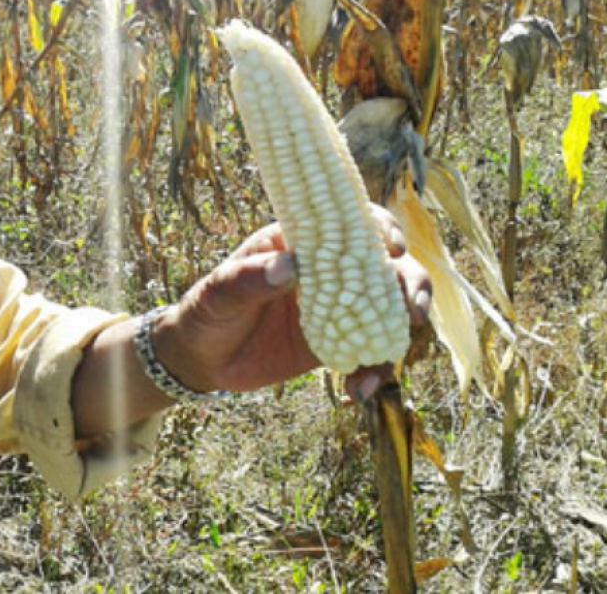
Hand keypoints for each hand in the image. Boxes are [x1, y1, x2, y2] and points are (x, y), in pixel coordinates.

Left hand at [152, 207, 431, 397]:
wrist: (201, 359)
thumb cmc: (206, 312)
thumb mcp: (218, 293)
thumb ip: (249, 278)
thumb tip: (290, 265)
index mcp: (299, 242)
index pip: (351, 221)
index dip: (380, 229)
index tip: (392, 249)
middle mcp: (326, 270)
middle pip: (387, 266)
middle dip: (410, 284)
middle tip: (412, 311)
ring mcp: (336, 307)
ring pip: (388, 310)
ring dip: (400, 332)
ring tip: (387, 358)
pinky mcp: (336, 344)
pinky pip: (369, 353)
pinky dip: (372, 371)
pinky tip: (358, 390)